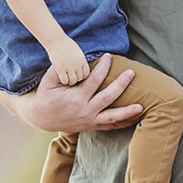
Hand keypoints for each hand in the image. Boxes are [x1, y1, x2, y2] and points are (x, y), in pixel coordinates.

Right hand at [28, 54, 143, 132]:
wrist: (42, 118)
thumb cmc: (46, 96)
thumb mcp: (49, 81)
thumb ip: (60, 69)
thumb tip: (72, 57)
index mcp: (76, 98)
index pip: (94, 80)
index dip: (103, 67)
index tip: (109, 56)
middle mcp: (85, 110)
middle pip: (108, 97)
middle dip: (121, 84)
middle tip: (131, 72)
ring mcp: (90, 120)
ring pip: (112, 117)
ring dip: (127, 112)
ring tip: (141, 106)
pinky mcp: (92, 126)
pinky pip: (110, 126)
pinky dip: (123, 123)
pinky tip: (135, 119)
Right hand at [47, 37, 90, 85]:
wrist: (56, 40)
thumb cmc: (65, 43)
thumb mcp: (76, 50)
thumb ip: (79, 58)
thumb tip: (81, 65)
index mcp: (82, 59)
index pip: (86, 73)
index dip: (83, 76)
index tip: (78, 75)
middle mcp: (77, 64)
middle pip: (80, 78)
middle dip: (76, 79)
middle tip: (72, 78)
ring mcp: (69, 67)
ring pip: (73, 80)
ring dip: (70, 81)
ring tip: (67, 79)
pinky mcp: (60, 68)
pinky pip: (64, 80)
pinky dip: (64, 81)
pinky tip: (62, 78)